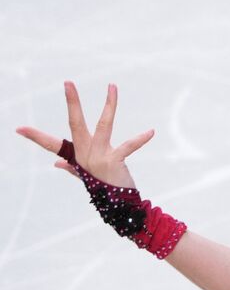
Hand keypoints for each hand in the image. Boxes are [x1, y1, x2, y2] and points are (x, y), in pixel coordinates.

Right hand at [15, 81, 153, 187]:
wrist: (119, 207)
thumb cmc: (103, 188)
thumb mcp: (85, 176)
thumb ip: (71, 167)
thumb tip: (57, 163)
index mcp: (77, 156)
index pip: (51, 144)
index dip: (35, 136)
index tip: (18, 128)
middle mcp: (85, 154)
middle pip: (76, 123)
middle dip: (72, 102)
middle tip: (68, 82)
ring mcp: (99, 157)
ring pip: (104, 125)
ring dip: (109, 105)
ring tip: (112, 86)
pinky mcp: (115, 161)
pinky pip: (129, 146)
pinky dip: (140, 139)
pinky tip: (151, 131)